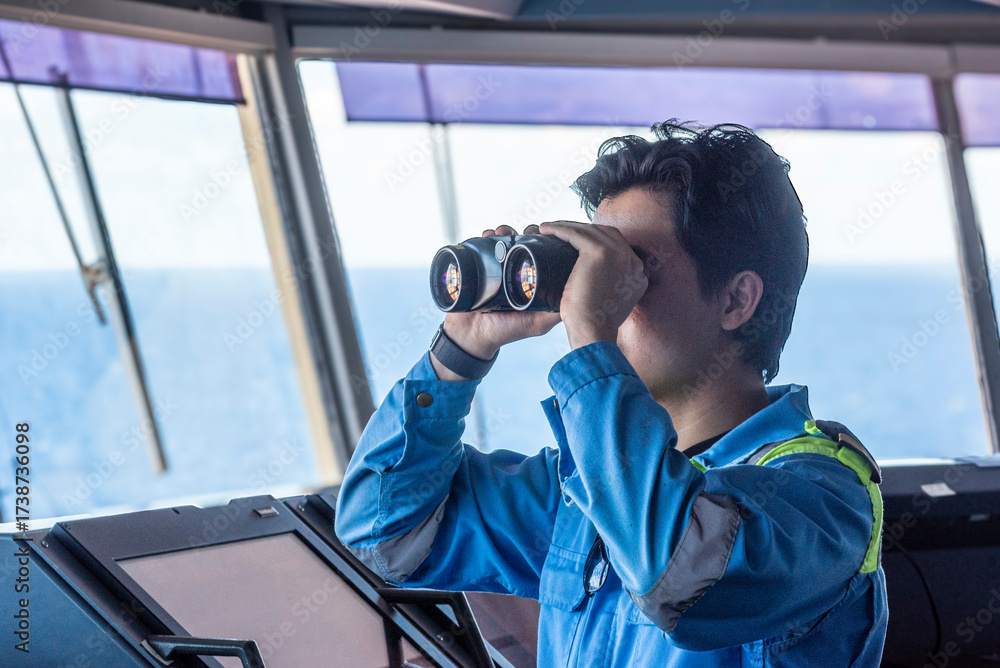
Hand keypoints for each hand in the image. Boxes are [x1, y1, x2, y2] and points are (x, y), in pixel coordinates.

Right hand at [432, 225, 560, 380]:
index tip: (544, 235)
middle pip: (521, 244)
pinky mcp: (477, 268)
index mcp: (530, 282)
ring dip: (504, 232)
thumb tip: (576, 298)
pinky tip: (488, 234)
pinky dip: (485, 236)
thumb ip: (555, 312)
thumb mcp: (537, 324)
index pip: (539, 255)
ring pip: (502, 242)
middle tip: (526, 231)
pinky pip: (481, 247)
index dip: (543, 242)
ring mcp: (495, 270)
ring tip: (503, 232)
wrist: (471, 335)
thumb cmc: (505, 332)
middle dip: (523, 233)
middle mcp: (513, 273)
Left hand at [538, 221, 647, 350]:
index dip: (595, 241)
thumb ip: (609, 290)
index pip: (616, 246)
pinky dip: (559, 229)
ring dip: (567, 227)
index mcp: (637, 273)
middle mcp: (632, 260)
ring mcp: (618, 254)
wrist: (594, 333)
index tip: (575, 244)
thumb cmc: (594, 326)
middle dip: (582, 230)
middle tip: (560, 233)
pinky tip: (546, 230)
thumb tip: (592, 283)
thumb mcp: (609, 305)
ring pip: (589, 230)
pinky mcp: (599, 252)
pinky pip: (575, 233)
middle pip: (605, 233)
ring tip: (549, 229)